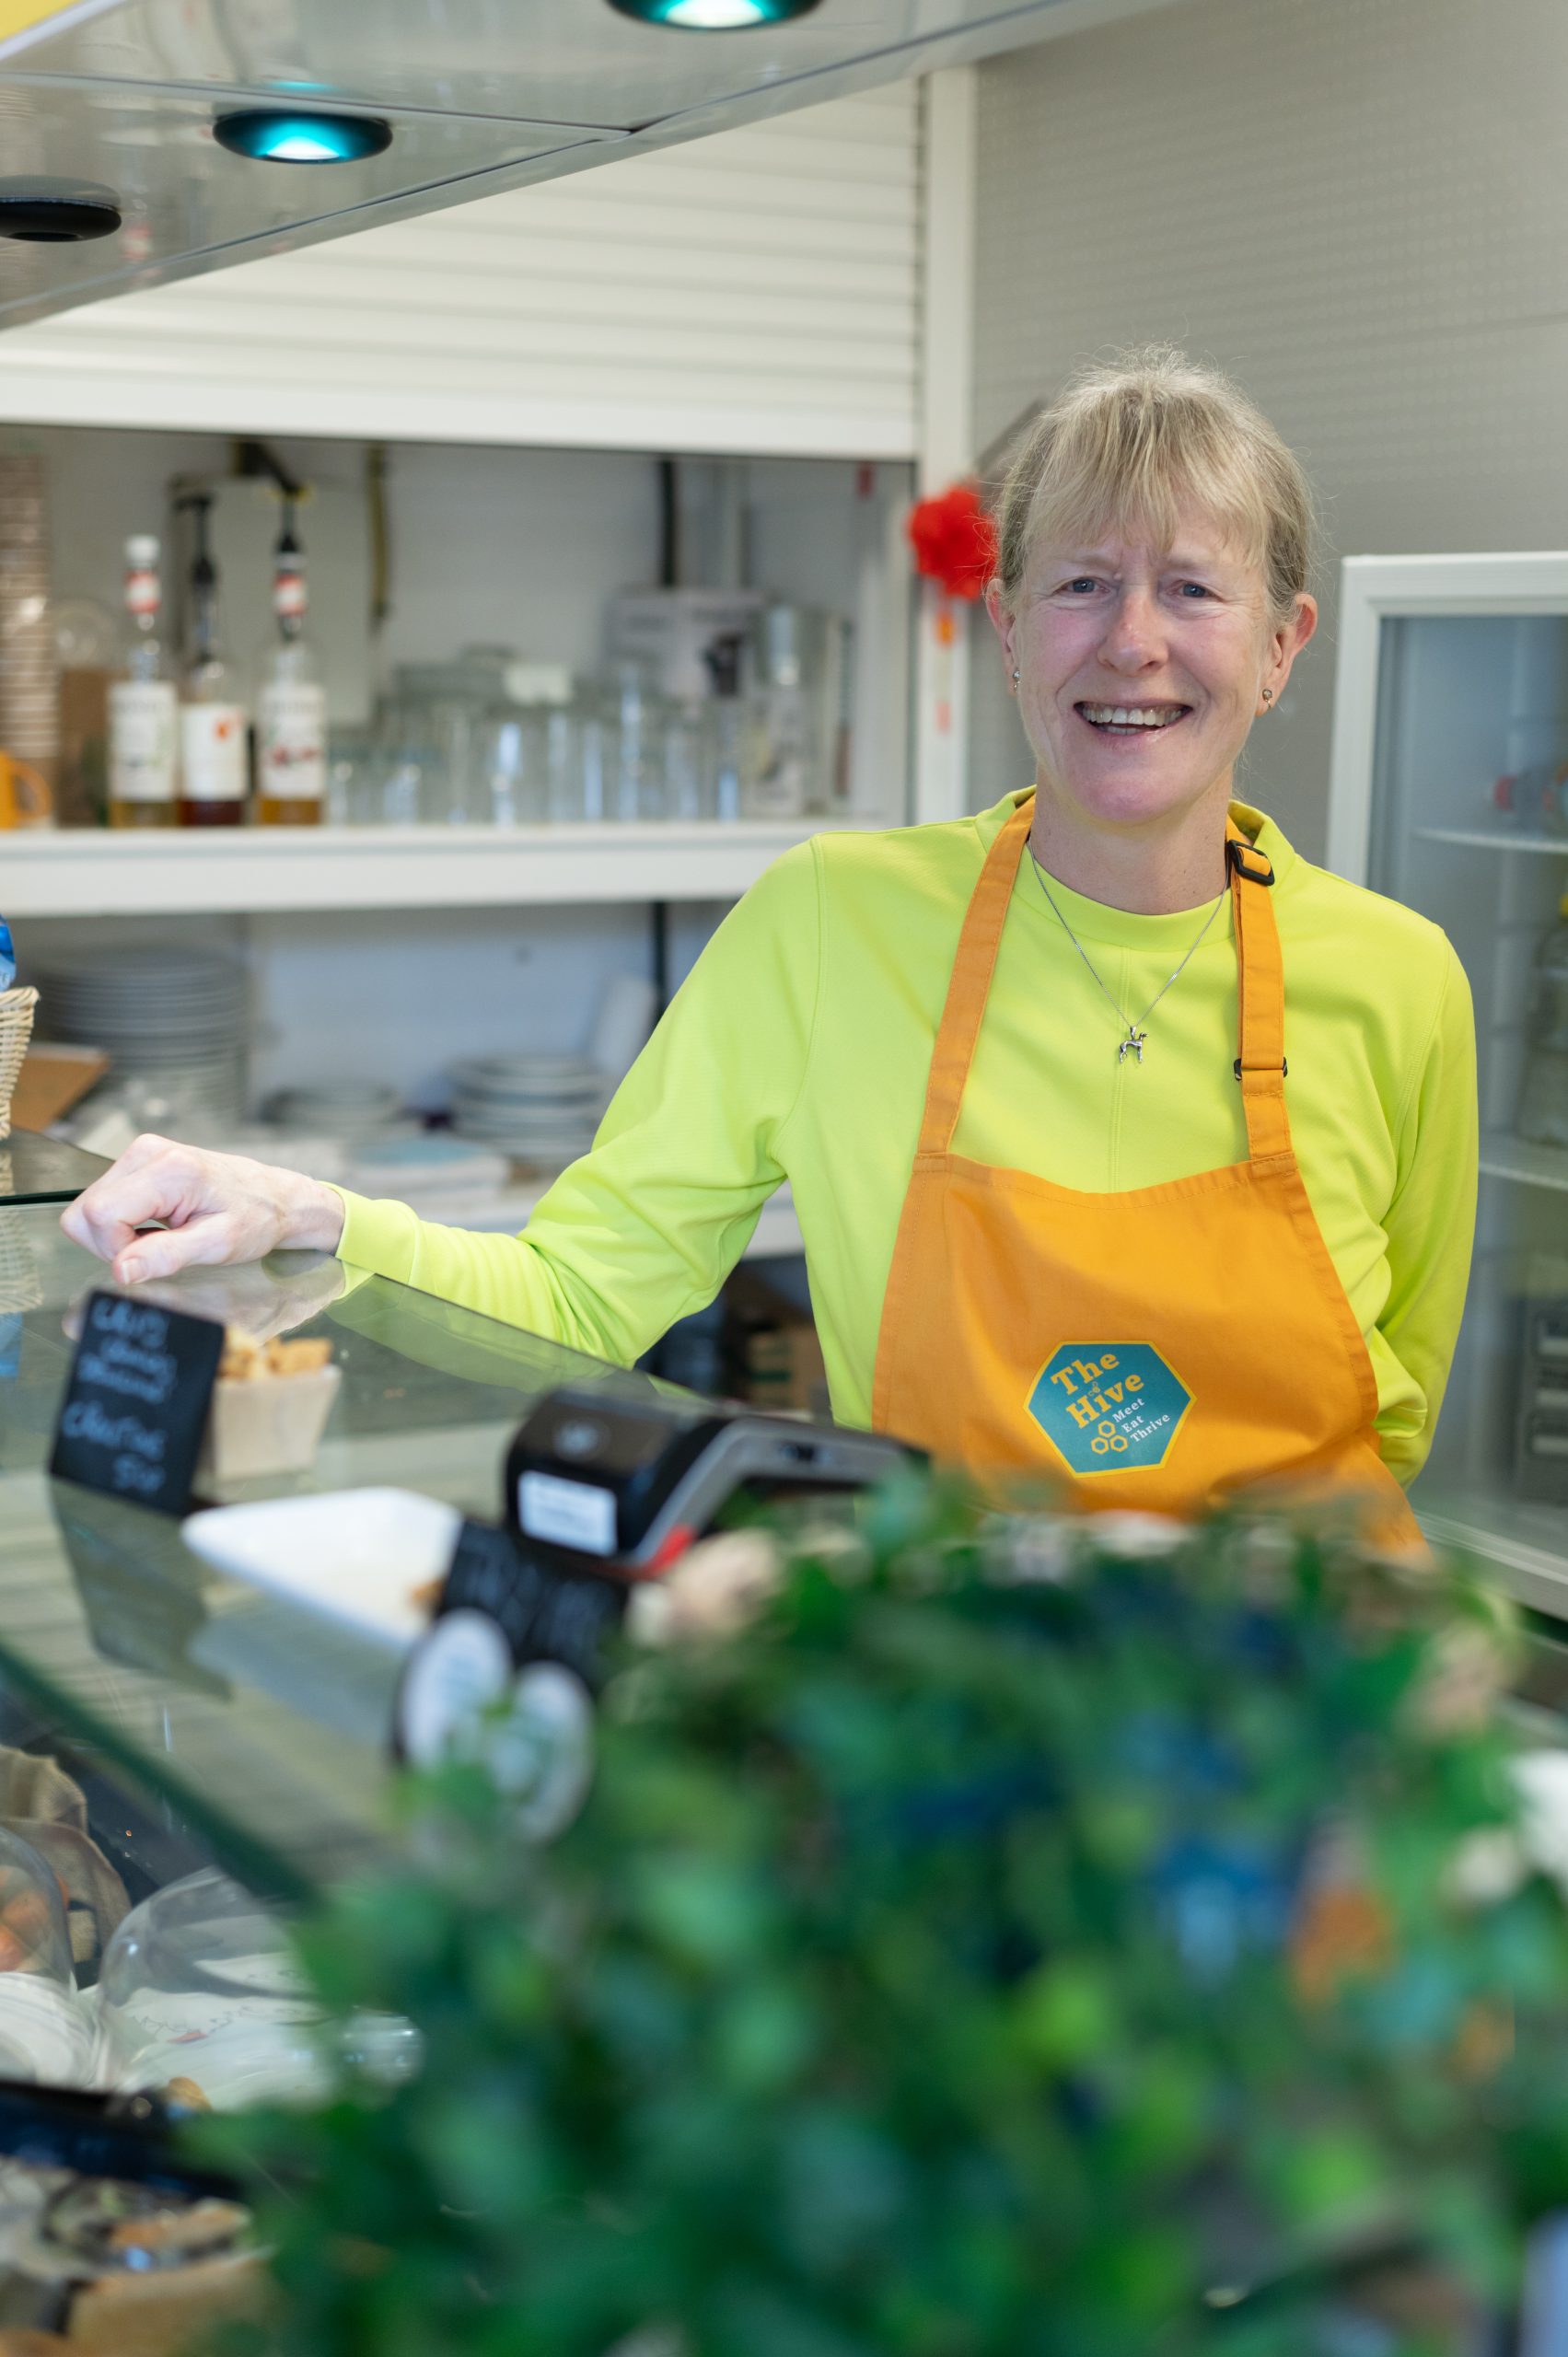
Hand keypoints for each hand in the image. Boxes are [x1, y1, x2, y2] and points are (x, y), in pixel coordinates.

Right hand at [59, 1134, 345, 1284]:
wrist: (275, 1196)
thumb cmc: (256, 1218)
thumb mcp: (217, 1245)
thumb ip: (166, 1256)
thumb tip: (121, 1270)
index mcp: (170, 1170)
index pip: (101, 1214)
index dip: (115, 1248)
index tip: (150, 1258)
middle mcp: (148, 1152)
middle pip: (86, 1210)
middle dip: (111, 1243)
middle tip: (155, 1250)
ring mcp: (141, 1153)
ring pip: (89, 1206)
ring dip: (116, 1234)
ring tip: (161, 1236)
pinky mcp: (139, 1160)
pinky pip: (104, 1199)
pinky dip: (122, 1222)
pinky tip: (156, 1224)